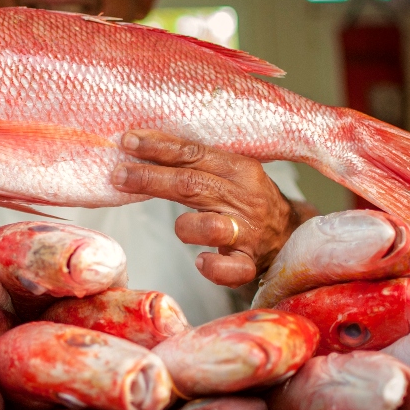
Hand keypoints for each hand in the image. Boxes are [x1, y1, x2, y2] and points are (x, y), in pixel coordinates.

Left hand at [110, 129, 312, 287]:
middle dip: (150, 179)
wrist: (291, 234)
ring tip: (181, 228)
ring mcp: (248, 232)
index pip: (194, 153)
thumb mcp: (229, 173)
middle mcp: (245, 198)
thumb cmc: (245, 200)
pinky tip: (201, 261)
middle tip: (118, 175)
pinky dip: (214, 267)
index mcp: (239, 169)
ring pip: (211, 226)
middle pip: (192, 185)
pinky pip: (231, 269)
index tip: (128, 141)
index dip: (159, 147)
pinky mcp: (250, 262)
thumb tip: (139, 148)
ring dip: (185, 226)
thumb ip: (195, 164)